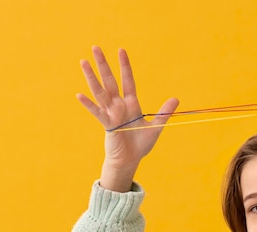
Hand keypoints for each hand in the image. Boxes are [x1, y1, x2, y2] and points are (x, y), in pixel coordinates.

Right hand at [77, 46, 178, 190]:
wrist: (130, 160)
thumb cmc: (140, 144)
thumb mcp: (155, 127)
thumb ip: (164, 113)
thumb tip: (176, 99)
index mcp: (131, 104)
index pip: (127, 81)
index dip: (125, 66)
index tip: (121, 50)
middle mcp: (119, 106)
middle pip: (110, 81)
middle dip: (104, 65)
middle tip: (95, 47)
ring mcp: (111, 114)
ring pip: (100, 92)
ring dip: (92, 77)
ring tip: (83, 62)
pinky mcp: (107, 124)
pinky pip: (97, 112)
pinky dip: (89, 104)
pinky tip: (79, 95)